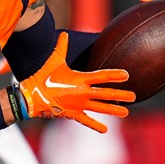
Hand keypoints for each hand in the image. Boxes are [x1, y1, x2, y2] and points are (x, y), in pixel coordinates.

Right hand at [15, 33, 134, 132]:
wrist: (31, 97)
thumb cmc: (43, 77)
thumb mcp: (53, 61)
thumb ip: (61, 47)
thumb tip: (63, 33)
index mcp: (80, 79)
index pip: (102, 76)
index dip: (115, 75)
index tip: (127, 75)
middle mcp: (82, 93)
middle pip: (106, 94)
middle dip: (121, 95)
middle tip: (133, 96)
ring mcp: (78, 105)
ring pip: (100, 108)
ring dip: (114, 110)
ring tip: (126, 112)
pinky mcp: (72, 114)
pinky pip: (86, 120)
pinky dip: (95, 125)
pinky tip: (105, 130)